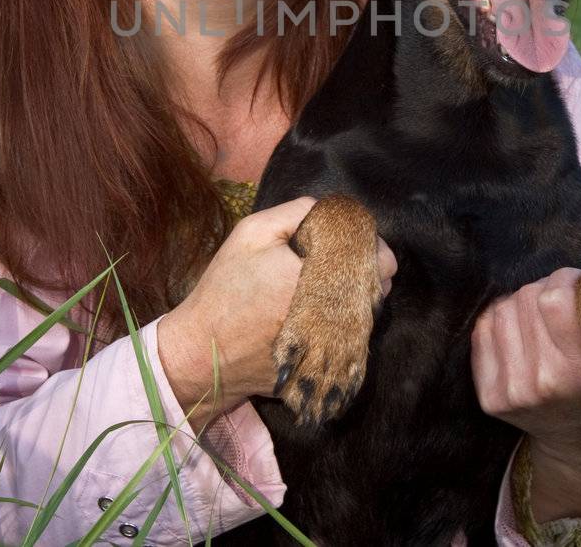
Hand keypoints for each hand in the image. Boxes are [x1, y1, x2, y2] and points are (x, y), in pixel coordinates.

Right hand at [157, 196, 396, 429]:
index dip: (374, 250)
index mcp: (319, 277)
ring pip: (366, 318)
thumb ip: (295, 212)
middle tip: (346, 263)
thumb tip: (328, 209)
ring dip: (356, 300)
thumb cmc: (226, 288)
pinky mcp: (321, 370)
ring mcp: (328, 348)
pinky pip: (346, 342)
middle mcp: (332, 316)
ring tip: (330, 286)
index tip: (360, 243)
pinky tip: (319, 314)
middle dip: (368, 274)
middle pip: (378, 293)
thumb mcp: (251, 234)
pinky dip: (340, 326)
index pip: (378, 263)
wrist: (202, 351)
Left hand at [471, 249, 580, 517]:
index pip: (554, 299)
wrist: (580, 440)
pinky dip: (501, 320)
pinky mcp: (490, 398)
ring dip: (523, 303)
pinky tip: (522, 331)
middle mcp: (543, 384)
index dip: (567, 280)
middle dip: (547, 289)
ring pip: (502, 310)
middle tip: (562, 300)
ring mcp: (513, 393)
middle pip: (526, 298)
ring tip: (543, 316)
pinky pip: (482, 331)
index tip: (580, 285)